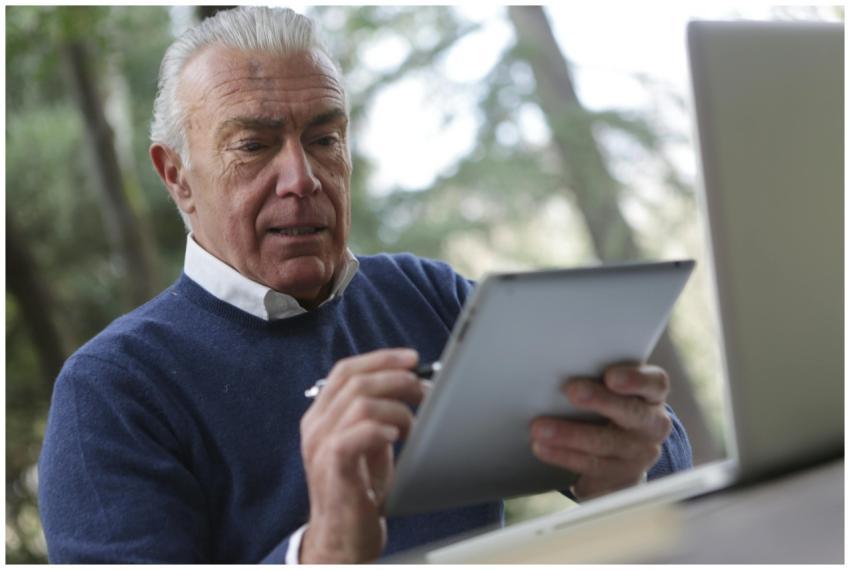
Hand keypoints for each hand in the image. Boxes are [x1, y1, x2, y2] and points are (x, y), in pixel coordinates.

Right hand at [299, 348, 425, 562]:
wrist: (342, 538)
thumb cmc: (358, 491)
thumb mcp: (368, 444)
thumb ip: (377, 415)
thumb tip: (410, 386)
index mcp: (321, 415)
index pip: (346, 370)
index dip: (381, 359)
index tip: (411, 359)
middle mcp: (316, 426)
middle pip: (356, 381)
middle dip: (397, 380)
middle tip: (423, 392)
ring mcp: (321, 446)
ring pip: (360, 403)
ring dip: (396, 408)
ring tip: (412, 426)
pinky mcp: (333, 467)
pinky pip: (356, 434)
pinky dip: (382, 429)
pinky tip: (396, 438)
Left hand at [530, 364, 672, 499]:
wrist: (621, 455)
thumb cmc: (608, 408)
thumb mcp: (611, 391)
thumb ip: (595, 377)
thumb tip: (557, 367)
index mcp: (652, 396)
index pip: (655, 383)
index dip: (636, 379)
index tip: (611, 376)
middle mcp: (652, 426)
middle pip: (633, 413)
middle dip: (601, 401)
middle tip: (571, 391)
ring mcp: (639, 456)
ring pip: (607, 444)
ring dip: (570, 435)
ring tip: (539, 428)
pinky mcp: (620, 478)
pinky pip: (592, 469)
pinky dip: (564, 457)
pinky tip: (542, 448)